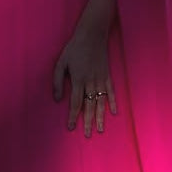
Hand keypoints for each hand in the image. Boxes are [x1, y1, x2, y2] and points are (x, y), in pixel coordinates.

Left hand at [52, 23, 115, 137]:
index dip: (73, 116)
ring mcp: (101, 79)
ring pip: (101, 102)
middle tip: (88, 135)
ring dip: (101, 116)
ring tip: (100, 129)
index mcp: (78, 79)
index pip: (75, 103)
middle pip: (89, 106)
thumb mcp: (61, 62)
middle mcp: (90, 82)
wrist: (92, 35)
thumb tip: (57, 98)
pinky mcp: (108, 75)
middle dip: (88, 122)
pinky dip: (113, 102)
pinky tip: (114, 112)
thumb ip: (58, 81)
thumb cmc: (74, 48)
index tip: (71, 128)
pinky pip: (111, 91)